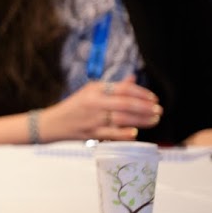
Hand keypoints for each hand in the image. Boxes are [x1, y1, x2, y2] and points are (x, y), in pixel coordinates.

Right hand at [40, 75, 161, 141]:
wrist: (53, 123)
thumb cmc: (75, 106)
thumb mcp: (91, 91)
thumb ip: (114, 86)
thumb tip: (133, 79)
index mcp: (95, 89)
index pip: (122, 88)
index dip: (141, 93)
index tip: (154, 98)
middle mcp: (94, 102)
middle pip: (125, 103)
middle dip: (145, 107)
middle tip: (159, 110)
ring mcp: (93, 118)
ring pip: (121, 118)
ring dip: (141, 120)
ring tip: (154, 120)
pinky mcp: (91, 133)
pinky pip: (111, 133)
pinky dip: (124, 133)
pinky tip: (135, 133)